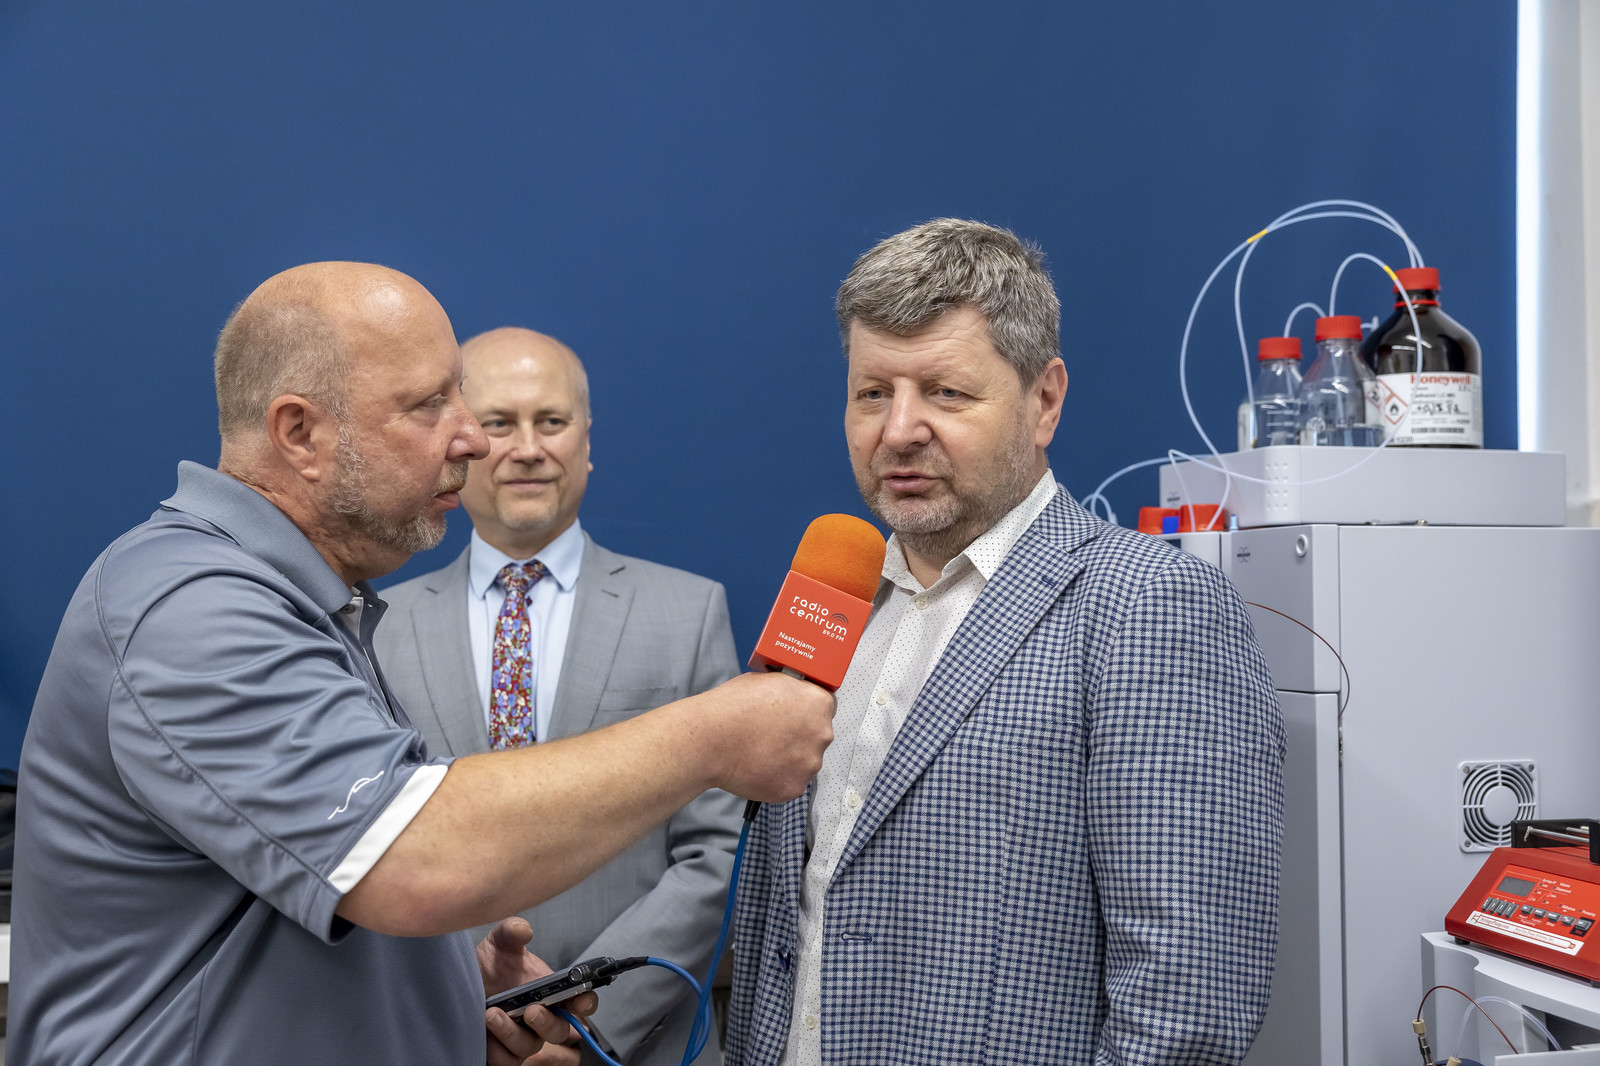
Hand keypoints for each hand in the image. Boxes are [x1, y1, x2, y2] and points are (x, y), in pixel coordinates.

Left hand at [479, 918, 597, 1065]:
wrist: (461, 983)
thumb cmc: (489, 964)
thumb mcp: (499, 943)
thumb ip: (512, 932)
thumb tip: (523, 930)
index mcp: (552, 992)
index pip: (581, 1001)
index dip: (586, 1002)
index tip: (580, 999)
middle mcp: (542, 1016)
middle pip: (561, 1031)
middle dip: (548, 1023)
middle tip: (531, 1010)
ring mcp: (523, 1037)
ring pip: (530, 1047)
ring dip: (513, 1034)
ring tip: (492, 1014)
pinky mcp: (503, 1052)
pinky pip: (507, 1060)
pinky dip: (496, 1048)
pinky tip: (483, 1031)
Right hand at [694, 671, 834, 802]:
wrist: (709, 740)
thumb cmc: (732, 708)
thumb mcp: (767, 681)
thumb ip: (789, 691)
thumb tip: (790, 698)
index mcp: (818, 703)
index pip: (825, 707)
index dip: (807, 712)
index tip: (795, 718)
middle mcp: (822, 733)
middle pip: (817, 736)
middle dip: (799, 737)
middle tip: (773, 737)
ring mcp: (809, 763)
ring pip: (804, 762)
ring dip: (789, 760)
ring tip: (761, 753)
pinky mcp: (794, 787)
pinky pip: (790, 783)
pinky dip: (776, 778)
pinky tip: (757, 768)